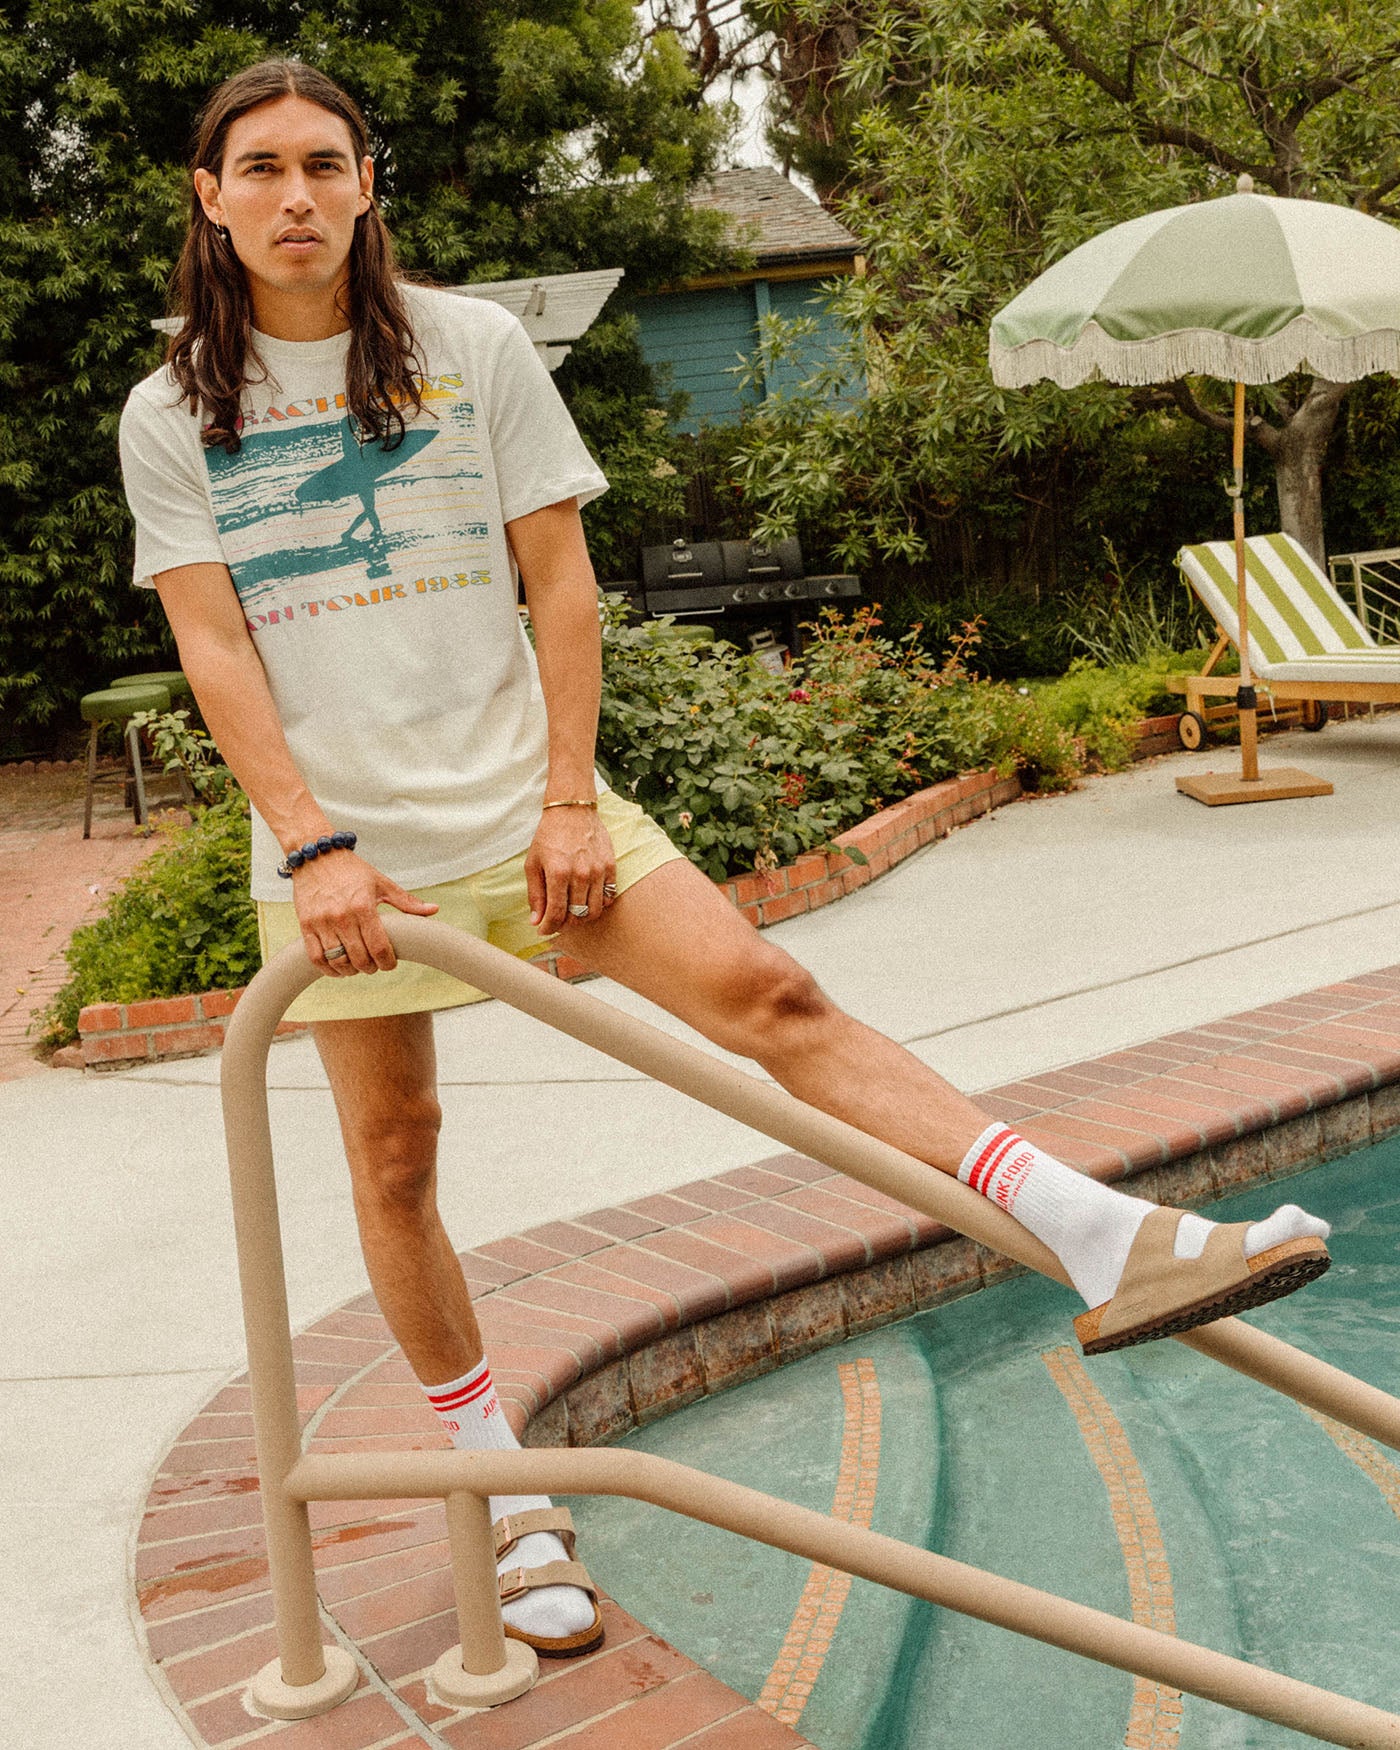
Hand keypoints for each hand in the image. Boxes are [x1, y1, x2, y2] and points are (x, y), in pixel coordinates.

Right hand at [291, 852, 438, 975]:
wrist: (316, 855)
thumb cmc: (351, 870)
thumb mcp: (381, 883)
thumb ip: (406, 901)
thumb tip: (433, 910)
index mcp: (363, 906)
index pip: (379, 946)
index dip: (387, 962)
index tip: (390, 964)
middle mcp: (341, 916)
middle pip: (359, 958)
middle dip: (371, 968)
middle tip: (375, 966)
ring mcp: (321, 922)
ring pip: (337, 960)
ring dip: (350, 971)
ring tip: (357, 968)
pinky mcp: (305, 925)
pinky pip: (315, 956)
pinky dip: (327, 969)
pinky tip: (337, 969)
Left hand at [525, 807, 616, 934]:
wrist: (571, 811)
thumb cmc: (548, 837)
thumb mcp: (533, 864)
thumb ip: (535, 894)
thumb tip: (536, 921)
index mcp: (558, 873)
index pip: (556, 913)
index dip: (549, 927)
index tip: (544, 930)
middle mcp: (580, 874)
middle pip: (576, 916)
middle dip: (564, 924)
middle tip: (557, 920)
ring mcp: (598, 871)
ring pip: (594, 910)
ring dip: (582, 918)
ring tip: (572, 913)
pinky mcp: (611, 867)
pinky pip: (608, 897)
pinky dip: (598, 905)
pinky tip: (587, 900)